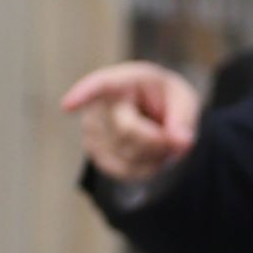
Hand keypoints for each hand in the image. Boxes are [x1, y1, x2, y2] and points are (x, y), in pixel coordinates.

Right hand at [62, 60, 204, 187]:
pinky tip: (149, 153)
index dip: (83, 94)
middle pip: (128, 131)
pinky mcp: (95, 153)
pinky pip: (125, 171)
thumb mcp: (183, 99)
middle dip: (158, 139)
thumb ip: (184, 118)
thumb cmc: (166, 100)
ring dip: (154, 155)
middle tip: (174, 135)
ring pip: (126, 155)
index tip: (68, 105)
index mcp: (123, 81)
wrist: (154, 115)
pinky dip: (145, 168)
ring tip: (158, 139)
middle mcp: (100, 103)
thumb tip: (181, 142)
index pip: (100, 86)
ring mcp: (92, 130)